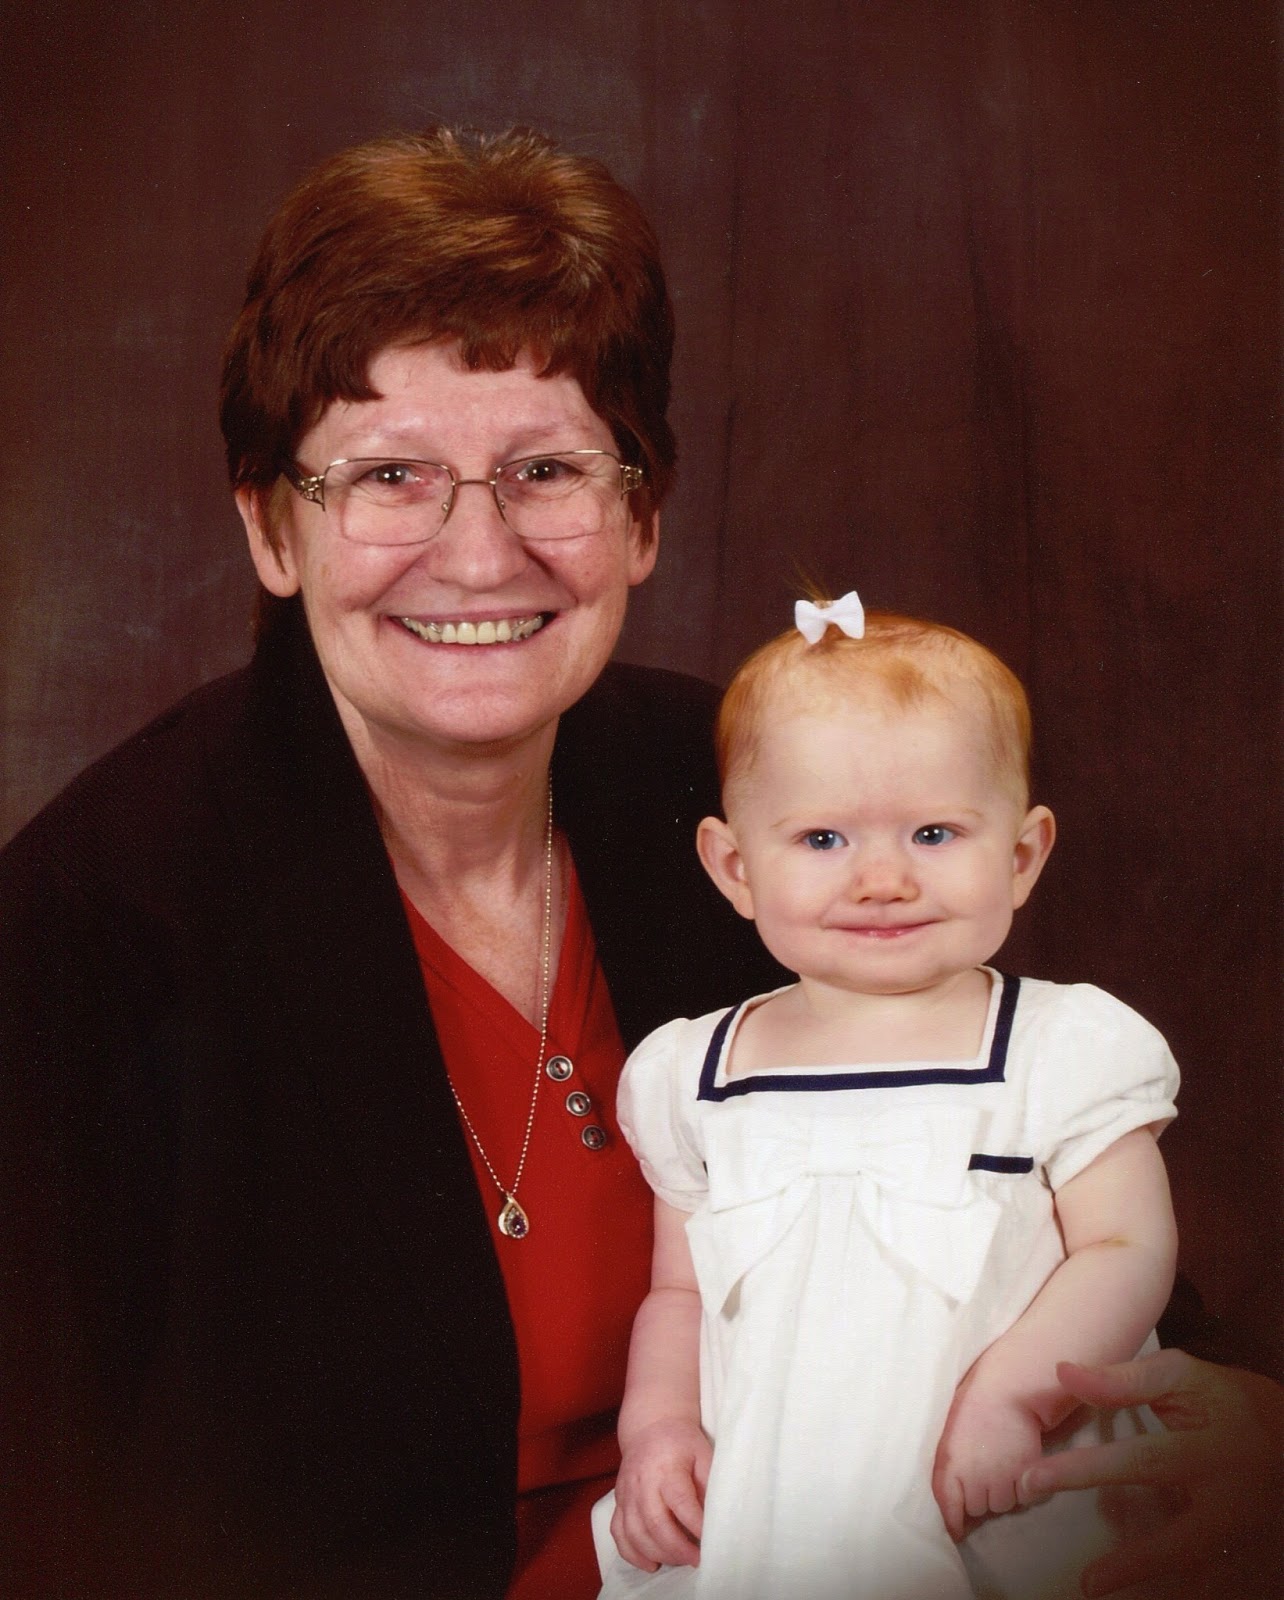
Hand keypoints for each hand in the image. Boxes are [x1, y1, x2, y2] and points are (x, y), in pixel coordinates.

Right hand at [611, 1417, 711, 1571]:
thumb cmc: (682, 1442)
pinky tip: (651, 1563)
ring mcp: (626, 1493)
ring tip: (680, 1560)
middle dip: (677, 1548)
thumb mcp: (703, 1454)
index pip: (680, 1502)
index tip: (711, 1542)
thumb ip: (709, 1484)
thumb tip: (717, 1518)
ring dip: (657, 1553)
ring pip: (634, 1533)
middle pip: (654, 1522)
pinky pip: (618, 1534)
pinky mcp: (618, 1502)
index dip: (696, 1525)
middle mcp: (642, 1481)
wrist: (651, 1425)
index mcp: (666, 1467)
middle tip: (697, 1559)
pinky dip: (632, 1554)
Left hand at [933, 1380, 1043, 1539]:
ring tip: (1004, 1466)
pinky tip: (1021, 1467)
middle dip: (983, 1498)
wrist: (1005, 1391)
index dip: (953, 1521)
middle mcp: (975, 1477)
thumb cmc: (974, 1409)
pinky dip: (1027, 1488)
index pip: (948, 1505)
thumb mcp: (950, 1437)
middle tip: (987, 1475)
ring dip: (1005, 1493)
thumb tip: (952, 1503)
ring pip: (1005, 1505)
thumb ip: (949, 1469)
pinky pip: (1027, 1496)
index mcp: (950, 1465)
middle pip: (979, 1509)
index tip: (956, 1532)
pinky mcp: (1027, 1474)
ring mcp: (1002, 1477)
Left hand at [1020, 1349, 1283, 1596]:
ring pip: (1194, 1561)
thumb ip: (1123, 1380)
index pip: (1142, 1460)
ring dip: (1143, 1574)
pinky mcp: (1241, 1551)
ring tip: (1093, 1587)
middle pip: (1175, 1526)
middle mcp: (1228, 1495)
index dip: (1087, 1469)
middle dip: (1120, 1537)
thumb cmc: (1225, 1401)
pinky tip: (1135, 1592)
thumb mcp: (1181, 1377)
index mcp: (1211, 1446)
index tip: (1035, 1475)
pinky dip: (1180, 1586)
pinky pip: (1208, 1575)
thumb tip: (1063, 1374)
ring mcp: (1238, 1530)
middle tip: (1064, 1542)